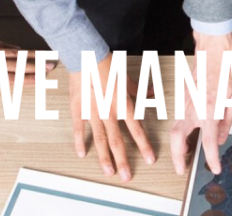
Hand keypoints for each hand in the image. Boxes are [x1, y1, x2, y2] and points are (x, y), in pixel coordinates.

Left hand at [0, 10, 55, 101]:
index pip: (11, 79)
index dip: (27, 81)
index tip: (41, 81)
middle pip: (20, 67)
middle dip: (37, 69)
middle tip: (51, 69)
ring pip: (17, 56)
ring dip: (31, 58)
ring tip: (44, 58)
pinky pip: (6, 46)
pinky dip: (14, 48)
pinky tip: (20, 49)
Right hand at [69, 55, 154, 181]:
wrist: (86, 55)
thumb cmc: (107, 64)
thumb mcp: (127, 78)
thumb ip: (139, 91)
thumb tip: (153, 94)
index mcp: (123, 104)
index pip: (136, 129)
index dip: (144, 145)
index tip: (149, 159)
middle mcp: (108, 111)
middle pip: (117, 140)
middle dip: (123, 160)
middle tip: (126, 177)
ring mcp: (92, 112)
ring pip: (99, 139)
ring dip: (104, 157)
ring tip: (108, 171)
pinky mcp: (78, 109)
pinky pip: (79, 128)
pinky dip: (80, 141)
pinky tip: (82, 154)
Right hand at [169, 31, 231, 174]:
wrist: (213, 48)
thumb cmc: (227, 68)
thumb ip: (228, 121)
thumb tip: (222, 137)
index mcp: (209, 110)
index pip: (209, 142)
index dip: (211, 159)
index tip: (215, 168)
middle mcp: (193, 108)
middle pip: (177, 139)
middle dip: (177, 157)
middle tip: (181, 169)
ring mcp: (185, 101)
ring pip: (174, 128)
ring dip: (178, 144)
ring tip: (185, 154)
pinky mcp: (182, 96)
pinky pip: (178, 117)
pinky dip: (180, 130)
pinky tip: (189, 132)